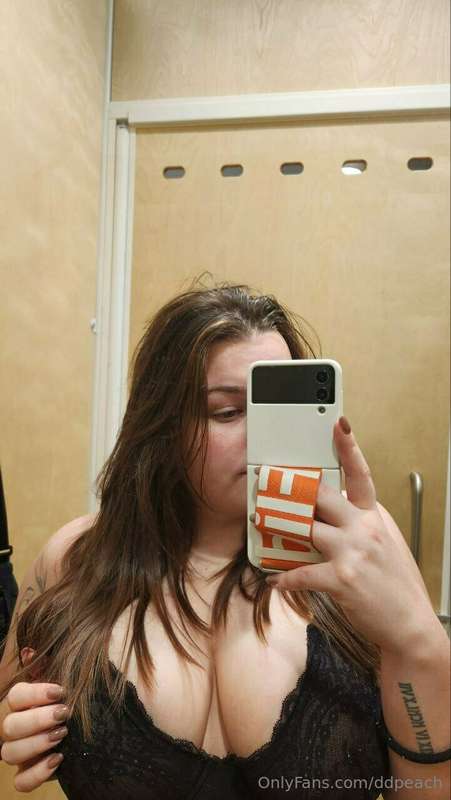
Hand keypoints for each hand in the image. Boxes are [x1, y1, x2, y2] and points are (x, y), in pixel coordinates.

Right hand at [1, 648, 66, 791]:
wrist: (95, 725)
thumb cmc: (76, 697)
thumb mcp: (68, 677)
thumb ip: (49, 664)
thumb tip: (30, 651)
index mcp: (24, 702)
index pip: (15, 696)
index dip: (34, 694)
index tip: (60, 691)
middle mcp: (16, 727)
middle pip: (9, 726)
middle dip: (37, 720)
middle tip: (63, 714)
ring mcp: (21, 751)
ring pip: (9, 753)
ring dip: (35, 745)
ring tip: (62, 735)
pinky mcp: (29, 773)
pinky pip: (20, 782)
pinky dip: (36, 774)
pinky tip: (58, 760)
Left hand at [262, 417, 437, 654]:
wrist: (410, 623)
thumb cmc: (395, 584)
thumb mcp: (385, 542)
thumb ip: (361, 523)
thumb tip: (337, 509)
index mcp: (374, 517)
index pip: (362, 475)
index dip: (349, 447)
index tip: (339, 424)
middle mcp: (364, 528)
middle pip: (322, 496)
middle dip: (293, 490)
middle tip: (268, 482)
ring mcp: (353, 552)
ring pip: (305, 529)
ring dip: (279, 528)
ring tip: (261, 523)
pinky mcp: (341, 578)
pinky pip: (301, 572)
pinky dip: (284, 577)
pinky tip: (275, 579)